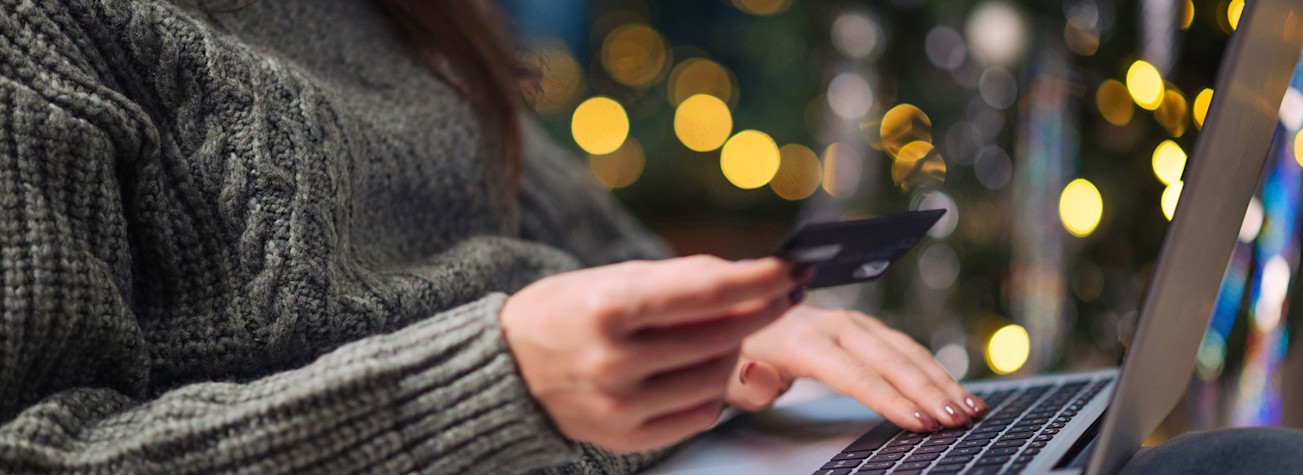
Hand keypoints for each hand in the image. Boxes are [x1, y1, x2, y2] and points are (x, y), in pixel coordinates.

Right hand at [499, 256, 800, 451]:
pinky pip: (700, 415)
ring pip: (717, 377)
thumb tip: (747, 276)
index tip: (792, 268)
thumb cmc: (563, 313)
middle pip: (722, 335)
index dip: (761, 279)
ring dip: (734, 349)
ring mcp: (620, 405)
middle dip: (761, 311)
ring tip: (719, 331)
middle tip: (778, 294)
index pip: (708, 292)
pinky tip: (696, 369)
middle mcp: (614, 360)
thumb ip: (678, 280)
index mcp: (609, 306)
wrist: (505, 368)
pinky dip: (711, 389)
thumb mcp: (610, 278)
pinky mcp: (626, 437)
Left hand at [726, 305, 987, 431]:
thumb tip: (764, 380)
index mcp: (801, 340)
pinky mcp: (863, 327)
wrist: (740, 314)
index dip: (890, 400)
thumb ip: (746, 385)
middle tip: (961, 420)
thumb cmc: (735, 354)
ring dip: (941, 379)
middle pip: (889, 360)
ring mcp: (851, 322)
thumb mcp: (725, 375)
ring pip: (904, 350)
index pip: (854, 374)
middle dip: (929, 391)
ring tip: (971, 409)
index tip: (921, 423)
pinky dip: (933, 369)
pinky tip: (954, 390)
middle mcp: (832, 325)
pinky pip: (903, 347)